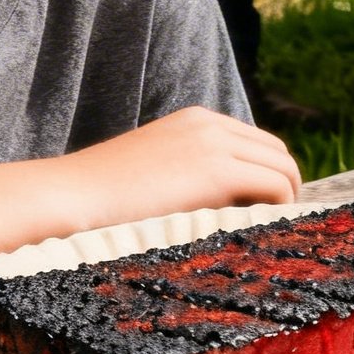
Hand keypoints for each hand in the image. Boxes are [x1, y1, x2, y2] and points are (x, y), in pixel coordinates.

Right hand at [62, 106, 301, 223]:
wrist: (68, 197)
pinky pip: (274, 185)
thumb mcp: (151, 172)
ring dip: (285, 198)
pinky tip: (264, 231)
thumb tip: (213, 204)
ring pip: (281, 166)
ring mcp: (214, 143)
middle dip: (283, 184)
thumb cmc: (98, 200)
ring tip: (273, 232)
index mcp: (195, 121)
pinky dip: (280, 207)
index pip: (255, 142)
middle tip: (276, 223)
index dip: (267, 174)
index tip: (265, 208)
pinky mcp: (216, 170)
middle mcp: (210, 124)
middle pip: (275, 151)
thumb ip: (184, 175)